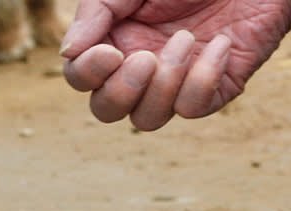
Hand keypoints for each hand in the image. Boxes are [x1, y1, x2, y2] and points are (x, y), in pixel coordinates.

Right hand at [61, 0, 290, 130]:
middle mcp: (140, 67)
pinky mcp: (214, 89)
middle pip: (107, 110)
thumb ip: (98, 11)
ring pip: (148, 119)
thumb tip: (68, 52)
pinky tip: (222, 44)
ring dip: (166, 82)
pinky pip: (194, 108)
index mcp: (115, 38)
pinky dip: (205, 78)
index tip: (110, 51)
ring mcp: (176, 82)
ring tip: (188, 38)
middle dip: (121, 92)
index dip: (87, 74)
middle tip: (145, 58)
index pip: (81, 79)